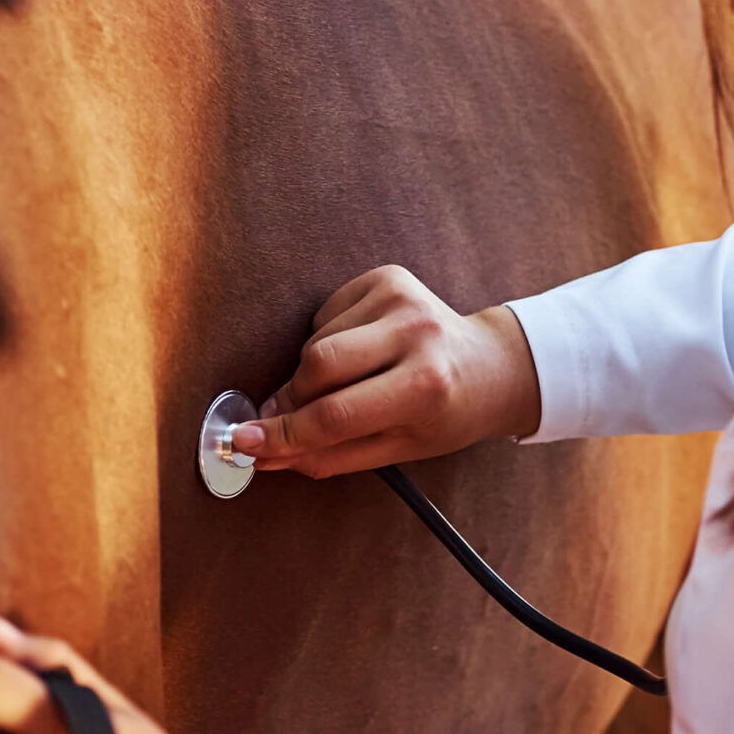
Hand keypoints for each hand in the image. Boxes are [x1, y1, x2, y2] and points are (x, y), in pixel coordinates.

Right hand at [227, 265, 539, 476]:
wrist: (489, 366)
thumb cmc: (444, 415)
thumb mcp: (397, 450)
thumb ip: (329, 456)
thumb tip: (264, 455)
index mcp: (425, 386)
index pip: (335, 414)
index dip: (283, 433)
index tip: (244, 442)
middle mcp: (416, 333)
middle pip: (318, 366)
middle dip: (292, 399)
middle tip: (284, 418)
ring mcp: (400, 298)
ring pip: (316, 342)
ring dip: (313, 373)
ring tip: (350, 384)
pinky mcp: (385, 277)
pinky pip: (325, 316)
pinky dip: (326, 342)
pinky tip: (358, 353)